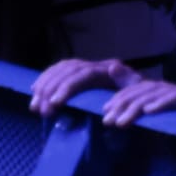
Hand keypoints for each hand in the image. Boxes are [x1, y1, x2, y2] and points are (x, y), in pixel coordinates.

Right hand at [27, 56, 142, 115]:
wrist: (140, 93)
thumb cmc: (137, 96)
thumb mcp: (136, 90)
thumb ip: (126, 80)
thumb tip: (113, 66)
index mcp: (107, 70)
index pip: (81, 75)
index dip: (66, 87)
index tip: (54, 103)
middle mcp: (94, 65)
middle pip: (67, 73)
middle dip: (50, 90)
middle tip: (40, 110)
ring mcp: (86, 67)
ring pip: (60, 70)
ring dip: (44, 86)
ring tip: (35, 106)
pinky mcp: (80, 72)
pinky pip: (58, 70)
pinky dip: (45, 78)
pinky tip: (35, 90)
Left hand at [95, 77, 175, 126]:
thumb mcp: (162, 126)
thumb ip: (143, 112)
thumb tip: (122, 104)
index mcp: (167, 94)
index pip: (140, 89)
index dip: (121, 97)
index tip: (104, 111)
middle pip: (146, 90)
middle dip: (125, 103)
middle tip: (108, 120)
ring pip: (159, 94)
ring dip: (138, 107)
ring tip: (122, 122)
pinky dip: (164, 103)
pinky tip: (150, 112)